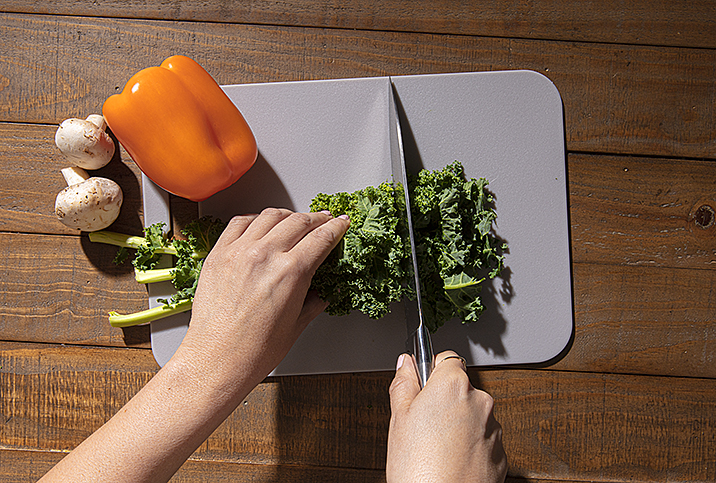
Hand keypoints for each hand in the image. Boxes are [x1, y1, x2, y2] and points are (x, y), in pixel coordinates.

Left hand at [38, 209, 349, 482]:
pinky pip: (238, 226)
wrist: (210, 367)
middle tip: (324, 222)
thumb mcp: (293, 329)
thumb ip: (311, 302)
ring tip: (293, 223)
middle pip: (295, 220)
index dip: (336, 227)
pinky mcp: (215, 258)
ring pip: (267, 216)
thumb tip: (320, 290)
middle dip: (315, 219)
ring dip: (285, 217)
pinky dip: (253, 222)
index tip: (344, 223)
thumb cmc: (252, 357)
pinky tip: (259, 229)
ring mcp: (235, 253)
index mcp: (287, 273)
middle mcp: (261, 256)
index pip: (319, 237)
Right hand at [386, 351, 506, 482]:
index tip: (422, 386)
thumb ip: (404, 382)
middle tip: (422, 425)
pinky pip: (483, 440)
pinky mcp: (501, 454)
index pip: (447, 358)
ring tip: (436, 449)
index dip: (432, 372)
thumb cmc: (418, 469)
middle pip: (461, 388)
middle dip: (444, 401)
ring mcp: (494, 429)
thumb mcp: (398, 418)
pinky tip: (451, 462)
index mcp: (453, 385)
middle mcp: (480, 401)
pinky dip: (470, 447)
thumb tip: (406, 362)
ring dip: (459, 425)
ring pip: (473, 415)